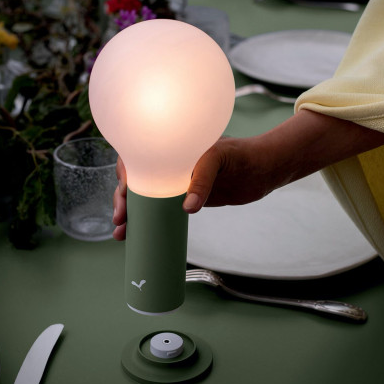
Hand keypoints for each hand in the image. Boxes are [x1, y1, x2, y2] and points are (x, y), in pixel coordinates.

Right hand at [112, 110, 383, 239]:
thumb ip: (202, 180)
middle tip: (121, 221)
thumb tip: (187, 208)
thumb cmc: (241, 155)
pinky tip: (141, 234)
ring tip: (122, 234)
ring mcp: (178, 183)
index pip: (137, 158)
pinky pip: (164, 210)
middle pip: (138, 183)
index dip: (124, 178)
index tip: (124, 196)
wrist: (263, 171)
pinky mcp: (188, 198)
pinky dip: (152, 222)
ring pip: (148, 199)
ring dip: (133, 215)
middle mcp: (170, 165)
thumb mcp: (218, 159)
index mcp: (171, 148)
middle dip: (124, 201)